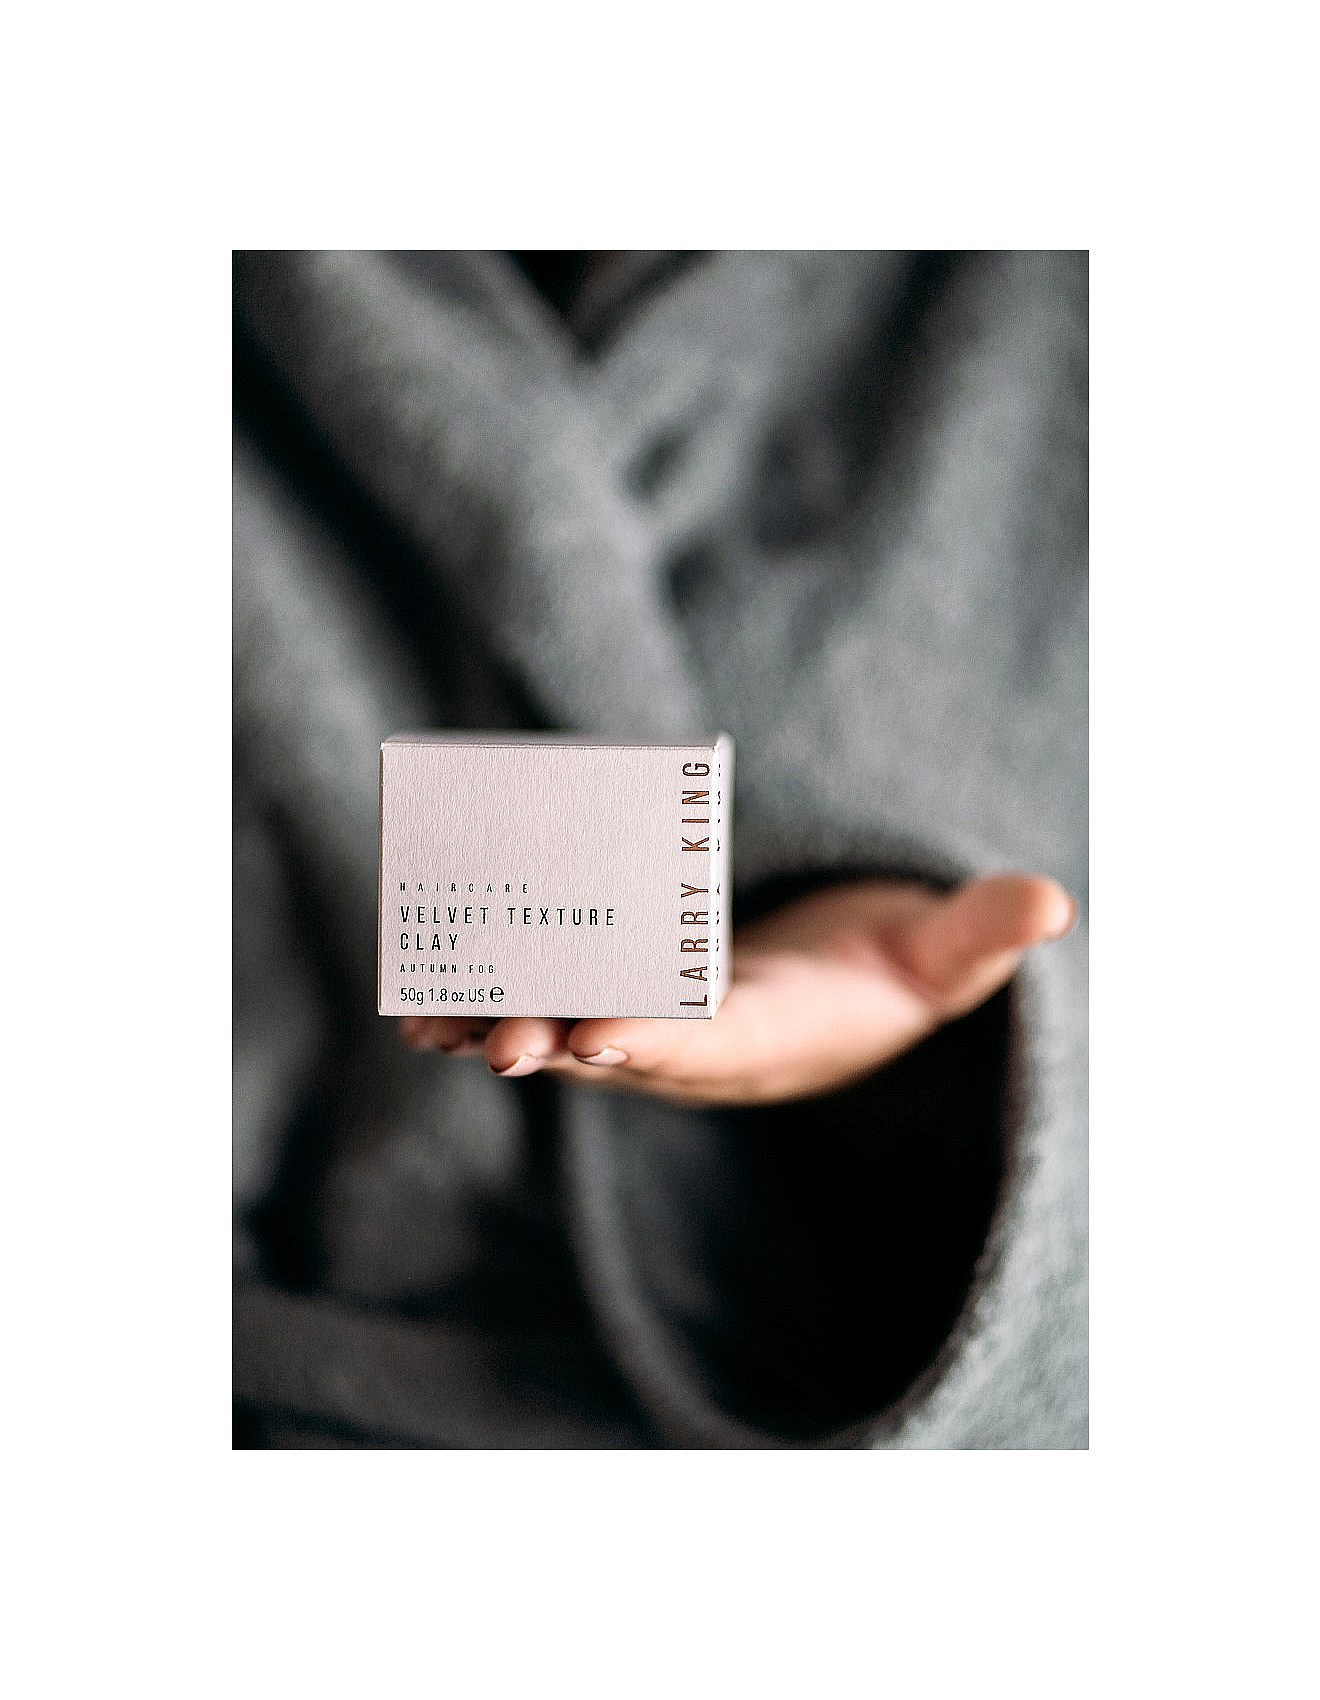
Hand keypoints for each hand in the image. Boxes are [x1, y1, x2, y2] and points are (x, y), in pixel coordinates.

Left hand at [399, 873, 1077, 1106]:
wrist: (841, 1004)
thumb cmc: (893, 971)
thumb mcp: (946, 954)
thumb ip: (984, 931)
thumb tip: (1056, 901)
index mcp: (775, 1032)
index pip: (716, 1040)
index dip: (660, 1038)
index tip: (596, 1035)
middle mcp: (699, 1047)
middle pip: (620, 1049)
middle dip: (558, 1041)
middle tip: (493, 1039)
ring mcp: (652, 1032)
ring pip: (566, 1034)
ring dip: (498, 1026)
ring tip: (425, 1023)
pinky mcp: (620, 1004)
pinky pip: (547, 1001)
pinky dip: (489, 997)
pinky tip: (422, 997)